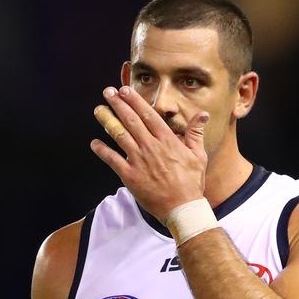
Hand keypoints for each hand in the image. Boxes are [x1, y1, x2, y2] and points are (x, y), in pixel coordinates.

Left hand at [91, 85, 209, 221]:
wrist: (182, 208)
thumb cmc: (191, 182)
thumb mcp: (198, 155)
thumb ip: (195, 133)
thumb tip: (203, 115)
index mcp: (167, 140)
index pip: (148, 114)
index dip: (134, 100)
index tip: (124, 90)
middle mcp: (151, 146)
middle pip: (131, 120)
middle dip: (118, 104)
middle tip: (107, 92)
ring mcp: (138, 160)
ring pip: (119, 135)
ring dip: (107, 121)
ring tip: (98, 110)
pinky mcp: (130, 175)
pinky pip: (112, 159)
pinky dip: (102, 150)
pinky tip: (94, 143)